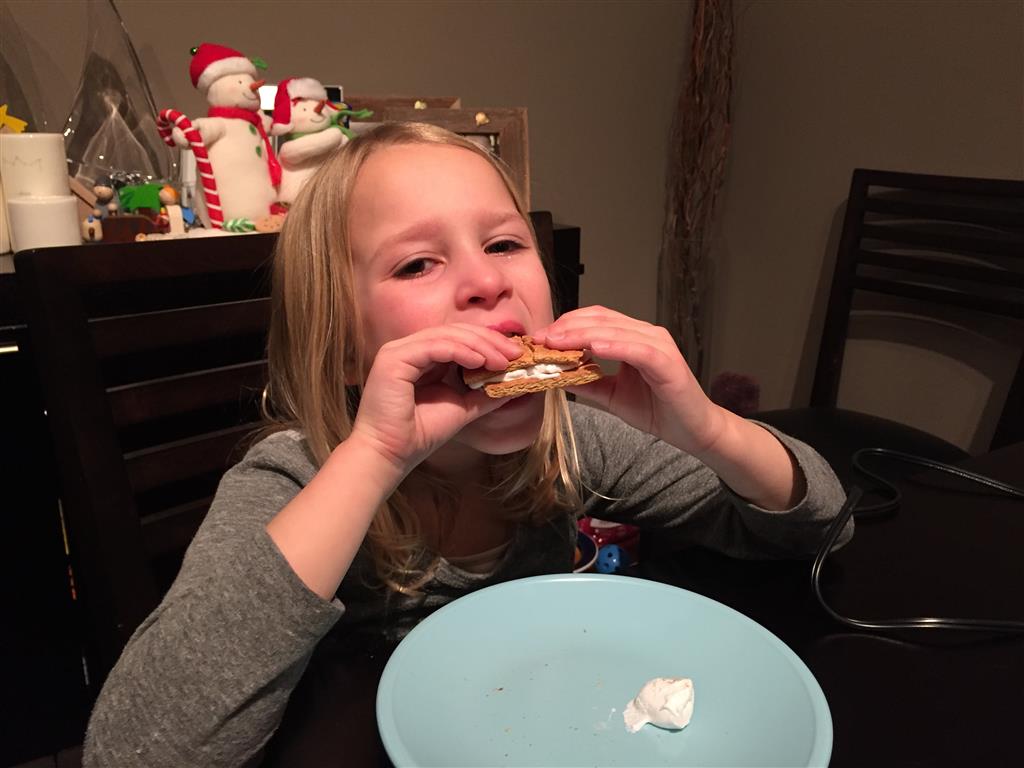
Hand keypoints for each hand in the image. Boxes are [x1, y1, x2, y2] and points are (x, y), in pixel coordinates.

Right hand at [350, 325, 522, 473]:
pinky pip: (434, 347)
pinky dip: (460, 351)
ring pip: (447, 335)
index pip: (459, 339)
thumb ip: (484, 394)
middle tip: (515, 353)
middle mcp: (409, 349)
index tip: (516, 356)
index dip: (489, 343)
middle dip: (489, 341)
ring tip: (503, 360)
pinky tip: (480, 361)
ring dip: (480, 346)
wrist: (391, 454)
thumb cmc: (419, 434)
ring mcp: (399, 351)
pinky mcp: (394, 358)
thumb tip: (515, 384)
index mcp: (423, 358)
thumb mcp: (462, 409)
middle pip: (455, 332)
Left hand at [533, 306, 724, 454]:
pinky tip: (592, 350)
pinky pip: (636, 350)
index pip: (595, 320)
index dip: (566, 324)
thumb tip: (553, 375)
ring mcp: (658, 345)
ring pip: (614, 332)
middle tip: (540, 338)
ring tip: (556, 342)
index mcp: (633, 337)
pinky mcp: (667, 362)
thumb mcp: (611, 395)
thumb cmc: (657, 410)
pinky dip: (613, 347)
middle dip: (566, 328)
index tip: (540, 338)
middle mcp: (647, 334)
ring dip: (581, 336)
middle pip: (600, 320)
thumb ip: (586, 382)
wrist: (692, 431)